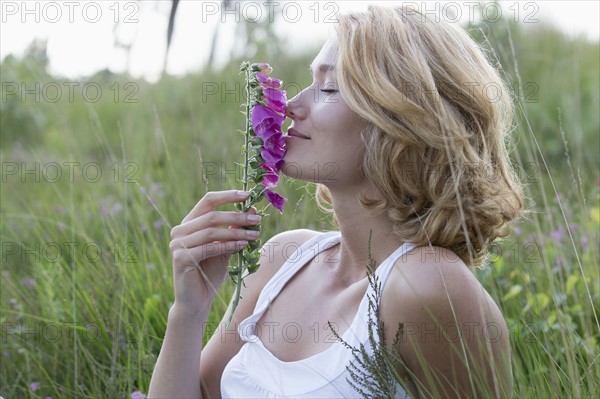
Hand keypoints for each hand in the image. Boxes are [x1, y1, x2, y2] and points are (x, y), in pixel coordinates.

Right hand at [168, 190, 260, 312]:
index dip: (228, 196)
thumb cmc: (210, 272)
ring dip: (236, 232)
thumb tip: (252, 210)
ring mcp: (177, 244)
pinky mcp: (180, 258)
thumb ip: (234, 229)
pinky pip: (208, 247)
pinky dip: (227, 245)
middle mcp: (180, 230)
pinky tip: (243, 245)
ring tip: (255, 234)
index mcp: (189, 223)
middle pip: (212, 215)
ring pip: (211, 231)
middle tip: (257, 220)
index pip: (208, 201)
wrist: (197, 300)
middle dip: (237, 216)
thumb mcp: (226, 246)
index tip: (248, 195)